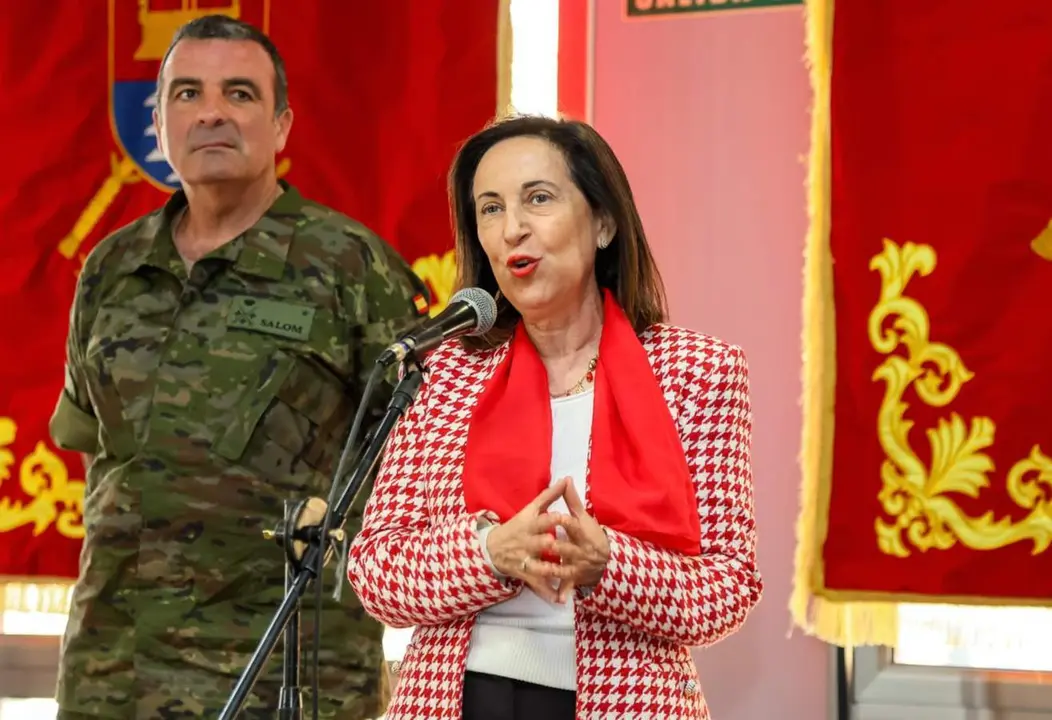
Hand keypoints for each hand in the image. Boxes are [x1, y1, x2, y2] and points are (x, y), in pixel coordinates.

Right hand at [485, 478, 568, 602]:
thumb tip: (566, 479)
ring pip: (539, 566)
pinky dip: (548, 593)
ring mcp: (526, 559)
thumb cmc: (517, 526)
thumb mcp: (531, 509)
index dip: (553, 520)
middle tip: (561, 546)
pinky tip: (560, 600)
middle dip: (548, 545)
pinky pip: (537, 584)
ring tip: (565, 573)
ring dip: (552, 570)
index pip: (542, 520)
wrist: (492, 548)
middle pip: (539, 543)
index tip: (566, 517)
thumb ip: (550, 495)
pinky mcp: (526, 574)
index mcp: (530, 525)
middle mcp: (527, 542)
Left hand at [547, 481, 609, 602]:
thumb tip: (566, 479)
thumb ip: (571, 499)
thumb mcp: (583, 516)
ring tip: (541, 569)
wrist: (607, 559)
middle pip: (568, 548)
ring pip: (565, 568)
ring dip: (554, 570)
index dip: (565, 521)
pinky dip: (564, 593)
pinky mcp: (575, 578)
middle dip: (558, 547)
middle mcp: (581, 550)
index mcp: (582, 533)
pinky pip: (568, 586)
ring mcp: (578, 565)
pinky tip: (557, 600)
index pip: (574, 526)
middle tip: (545, 544)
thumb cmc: (590, 534)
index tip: (556, 516)